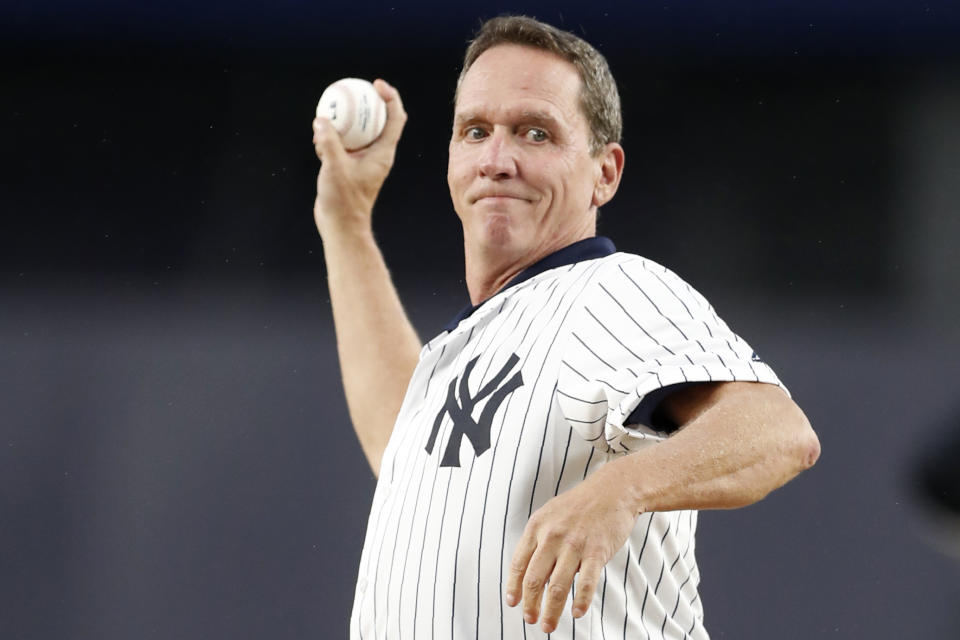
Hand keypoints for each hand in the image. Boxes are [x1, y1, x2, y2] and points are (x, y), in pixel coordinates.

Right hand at [312, 79, 406, 237]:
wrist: (341, 226)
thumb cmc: (343, 201)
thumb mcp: (334, 168)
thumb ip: (328, 143)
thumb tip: (321, 120)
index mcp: (383, 153)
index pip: (395, 118)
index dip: (390, 97)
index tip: (376, 84)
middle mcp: (376, 154)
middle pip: (378, 119)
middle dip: (368, 102)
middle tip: (352, 88)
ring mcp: (363, 160)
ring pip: (358, 131)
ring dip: (345, 121)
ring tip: (328, 116)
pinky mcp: (350, 167)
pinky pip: (343, 144)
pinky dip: (333, 138)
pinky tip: (317, 138)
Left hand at [505, 465, 638, 633]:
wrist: (614, 490)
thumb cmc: (581, 504)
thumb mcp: (550, 514)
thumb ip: (539, 539)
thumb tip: (529, 570)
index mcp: (537, 527)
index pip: (519, 563)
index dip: (514, 586)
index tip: (513, 603)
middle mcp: (552, 536)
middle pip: (534, 578)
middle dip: (530, 604)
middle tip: (530, 620)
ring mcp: (574, 544)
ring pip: (557, 586)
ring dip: (551, 610)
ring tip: (548, 625)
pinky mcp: (596, 551)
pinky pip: (586, 583)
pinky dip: (581, 601)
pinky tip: (577, 613)